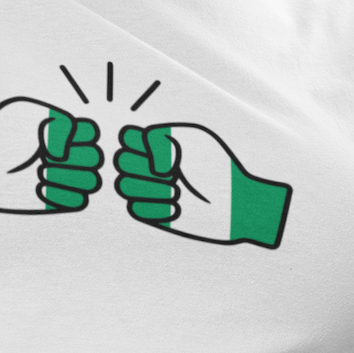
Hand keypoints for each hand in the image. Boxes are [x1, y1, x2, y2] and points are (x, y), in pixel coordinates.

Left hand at [0, 97, 102, 213]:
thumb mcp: (27, 114)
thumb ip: (58, 121)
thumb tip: (66, 151)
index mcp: (64, 131)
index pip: (93, 132)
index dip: (78, 135)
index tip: (51, 135)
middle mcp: (67, 155)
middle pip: (97, 158)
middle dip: (72, 158)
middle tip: (41, 157)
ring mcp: (62, 179)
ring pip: (92, 182)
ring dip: (64, 177)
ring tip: (37, 172)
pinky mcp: (54, 203)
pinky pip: (79, 202)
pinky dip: (59, 195)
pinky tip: (37, 189)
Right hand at [114, 122, 290, 247]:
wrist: (233, 205)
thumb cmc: (215, 169)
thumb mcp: (191, 141)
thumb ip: (160, 137)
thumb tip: (147, 163)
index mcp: (157, 143)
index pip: (126, 137)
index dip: (138, 143)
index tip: (161, 149)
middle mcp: (148, 165)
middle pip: (120, 161)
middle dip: (145, 167)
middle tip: (173, 173)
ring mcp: (149, 190)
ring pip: (124, 186)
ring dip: (155, 189)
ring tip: (180, 192)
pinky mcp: (152, 215)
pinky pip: (135, 209)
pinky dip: (159, 209)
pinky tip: (179, 209)